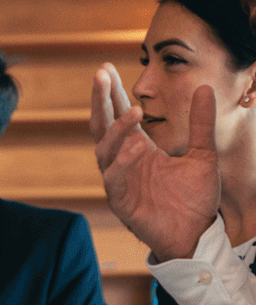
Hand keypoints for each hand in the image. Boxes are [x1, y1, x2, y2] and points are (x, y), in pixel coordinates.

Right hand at [91, 63, 218, 260]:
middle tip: (101, 75)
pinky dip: (123, 163)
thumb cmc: (195, 200)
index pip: (119, 116)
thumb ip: (201, 123)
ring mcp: (119, 181)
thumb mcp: (204, 154)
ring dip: (117, 130)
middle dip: (100, 101)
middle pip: (102, 126)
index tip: (106, 68)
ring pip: (105, 150)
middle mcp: (123, 162)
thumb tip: (204, 88)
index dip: (112, 93)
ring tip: (135, 112)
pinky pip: (115, 179)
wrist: (197, 236)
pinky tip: (136, 147)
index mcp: (138, 149)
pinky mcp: (121, 202)